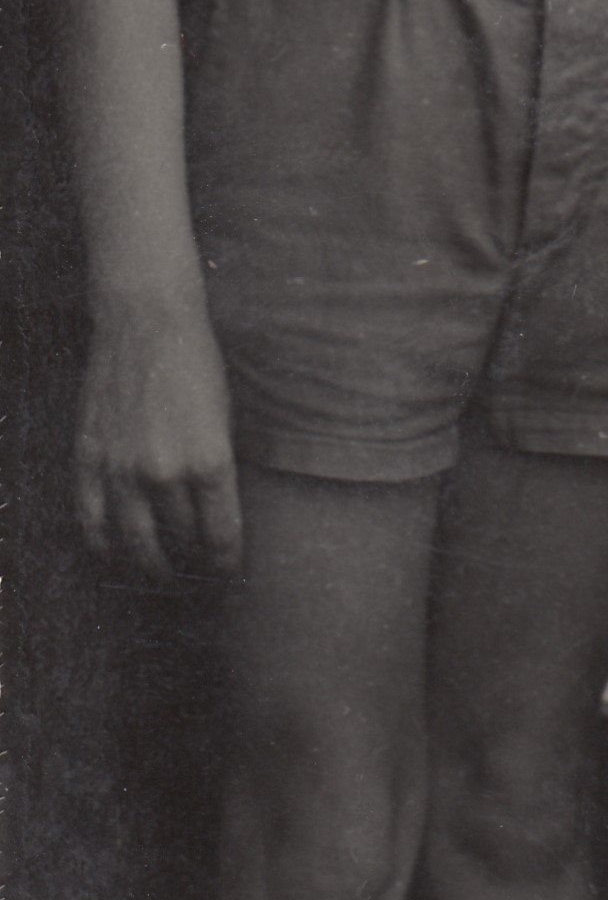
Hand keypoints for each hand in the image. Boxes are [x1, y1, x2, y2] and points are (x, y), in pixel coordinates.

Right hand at [77, 292, 241, 579]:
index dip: (225, 562)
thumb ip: (219, 469)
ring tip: (161, 576)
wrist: (146, 322)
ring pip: (135, 544)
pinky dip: (104, 547)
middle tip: (196, 577)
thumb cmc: (197, 364)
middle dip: (192, 566)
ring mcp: (121, 470)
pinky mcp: (88, 461)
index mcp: (210, 460)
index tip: (227, 572)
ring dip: (150, 567)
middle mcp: (165, 472)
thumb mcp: (227, 417)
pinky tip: (114, 555)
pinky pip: (91, 523)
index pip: (221, 536)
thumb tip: (216, 516)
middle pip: (180, 543)